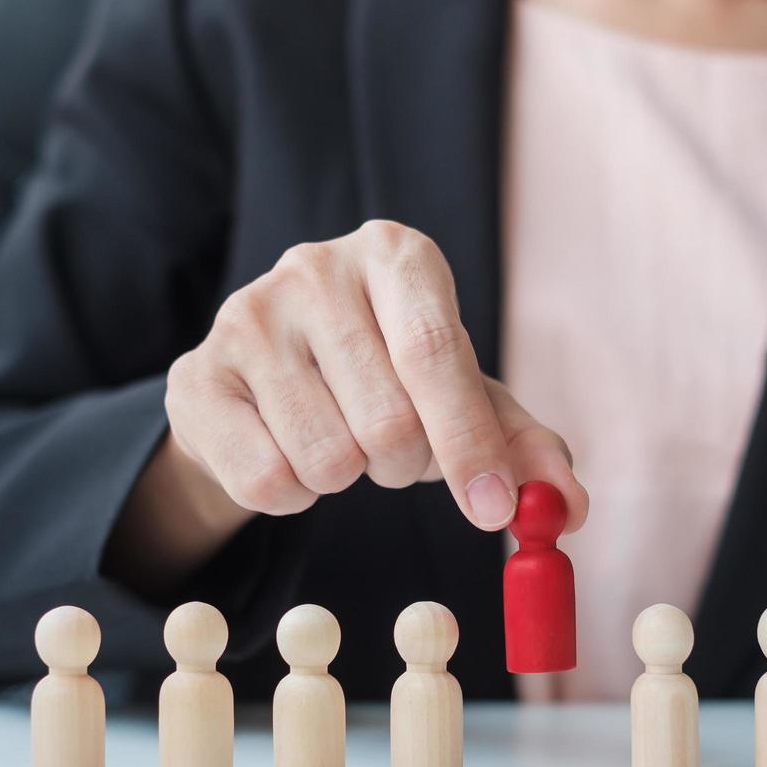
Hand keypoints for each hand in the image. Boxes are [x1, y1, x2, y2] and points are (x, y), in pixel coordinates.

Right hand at [164, 220, 588, 532]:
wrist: (271, 381)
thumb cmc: (390, 379)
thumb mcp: (468, 400)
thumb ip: (523, 447)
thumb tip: (570, 508)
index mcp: (396, 255)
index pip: (438, 355)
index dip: (470, 443)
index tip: (494, 510)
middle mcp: (315, 268)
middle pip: (388, 421)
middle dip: (405, 464)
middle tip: (395, 450)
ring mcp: (245, 317)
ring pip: (327, 459)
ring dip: (349, 480)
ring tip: (340, 439)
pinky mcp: (195, 377)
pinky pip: (267, 481)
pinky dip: (293, 495)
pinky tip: (289, 450)